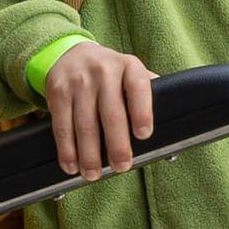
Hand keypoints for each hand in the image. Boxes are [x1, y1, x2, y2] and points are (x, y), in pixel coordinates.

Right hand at [44, 41, 159, 176]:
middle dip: (116, 144)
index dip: (142, 112)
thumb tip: (171, 117)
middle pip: (111, 113)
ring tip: (93, 173)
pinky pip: (62, 125)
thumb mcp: (130, 71)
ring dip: (89, 154)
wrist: (70, 54)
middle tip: (121, 166)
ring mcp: (79, 82)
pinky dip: (66, 149)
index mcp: (129, 67)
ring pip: (85, 124)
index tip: (143, 135)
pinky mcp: (58, 93)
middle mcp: (104, 71)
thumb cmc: (109, 72)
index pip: (138, 87)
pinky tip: (72, 164)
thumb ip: (148, 90)